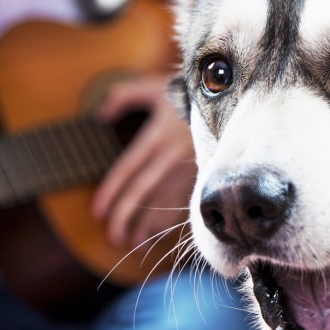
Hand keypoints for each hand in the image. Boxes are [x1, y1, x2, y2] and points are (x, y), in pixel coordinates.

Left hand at [91, 75, 195, 253]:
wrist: (231, 98)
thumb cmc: (187, 92)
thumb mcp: (153, 87)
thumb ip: (123, 96)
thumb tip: (101, 115)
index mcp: (155, 137)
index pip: (127, 171)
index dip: (110, 193)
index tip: (98, 212)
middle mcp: (170, 156)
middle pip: (142, 192)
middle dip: (125, 217)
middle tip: (112, 236)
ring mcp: (188, 168)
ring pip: (163, 202)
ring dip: (147, 226)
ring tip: (132, 241)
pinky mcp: (204, 176)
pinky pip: (184, 202)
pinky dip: (170, 220)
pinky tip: (158, 233)